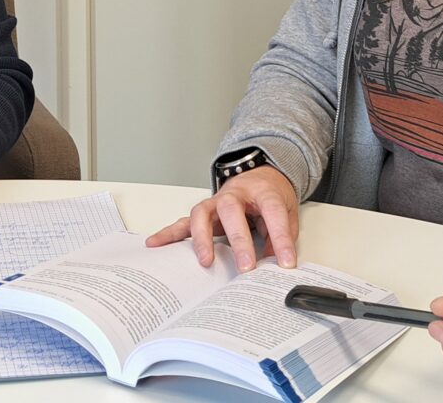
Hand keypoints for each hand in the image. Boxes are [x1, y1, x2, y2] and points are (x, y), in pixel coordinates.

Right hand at [143, 166, 298, 270]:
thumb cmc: (270, 195)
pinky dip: (169, 233)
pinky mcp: (203, 212)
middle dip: (238, 240)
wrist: (259, 175)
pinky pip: (184, 222)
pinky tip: (155, 243)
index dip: (280, 238)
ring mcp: (215, 202)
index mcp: (262, 191)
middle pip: (231, 210)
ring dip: (202, 238)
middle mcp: (234, 194)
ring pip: (202, 214)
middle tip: (245, 267)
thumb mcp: (287, 212)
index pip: (272, 212)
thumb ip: (282, 236)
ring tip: (205, 261)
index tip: (286, 263)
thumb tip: (276, 263)